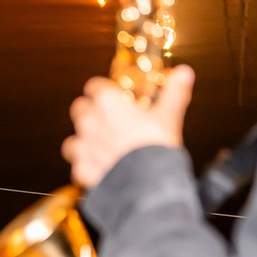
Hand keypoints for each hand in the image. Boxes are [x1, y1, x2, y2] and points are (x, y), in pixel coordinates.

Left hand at [62, 65, 195, 188]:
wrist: (146, 182)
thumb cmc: (155, 146)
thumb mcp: (169, 115)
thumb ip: (174, 92)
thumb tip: (184, 74)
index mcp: (107, 102)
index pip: (94, 86)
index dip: (102, 91)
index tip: (111, 96)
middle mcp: (89, 121)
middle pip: (80, 109)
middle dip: (90, 113)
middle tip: (107, 121)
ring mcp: (82, 146)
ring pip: (73, 140)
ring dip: (84, 143)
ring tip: (100, 149)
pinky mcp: (80, 169)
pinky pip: (78, 167)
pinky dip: (86, 168)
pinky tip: (99, 171)